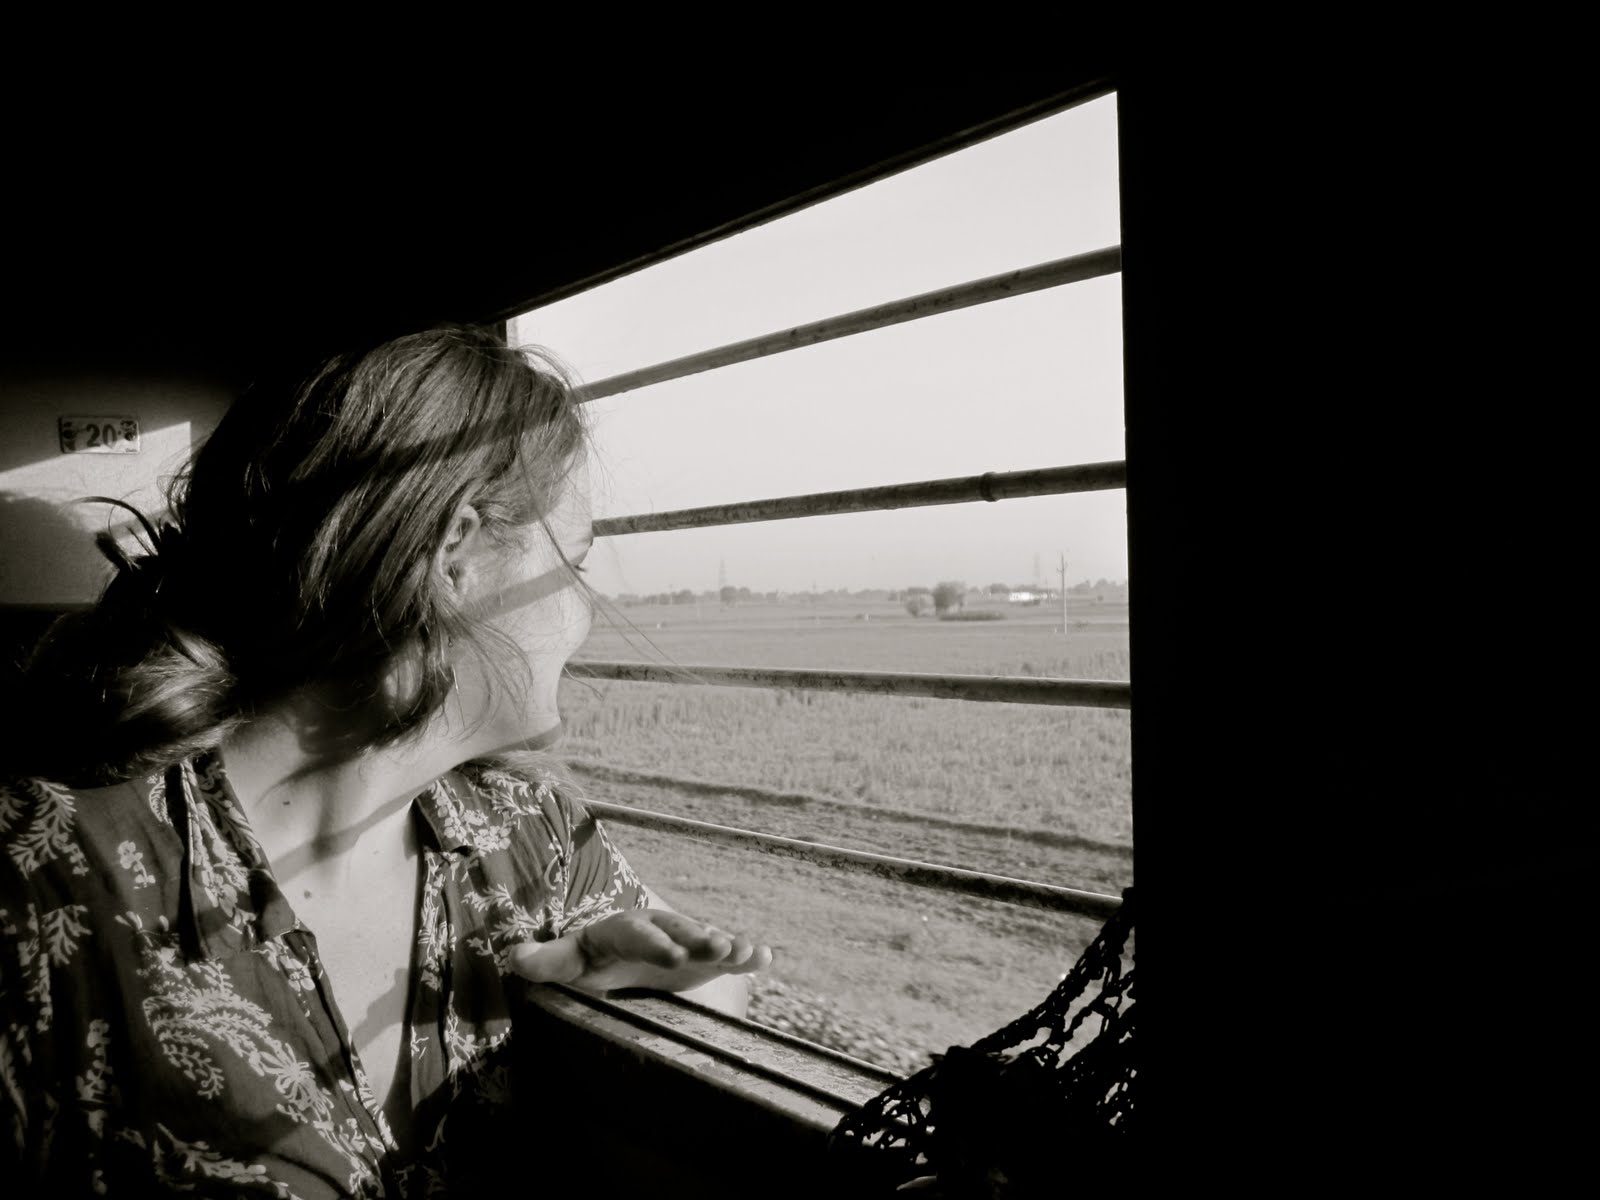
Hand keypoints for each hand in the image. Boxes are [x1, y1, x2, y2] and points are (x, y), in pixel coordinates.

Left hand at [510, 909, 772, 994]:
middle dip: (695, 938)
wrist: (620, 956)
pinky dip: (746, 954)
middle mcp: (656, 930)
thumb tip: (513, 957)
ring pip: (704, 938)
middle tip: (716, 948)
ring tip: (742, 951)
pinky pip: (727, 953)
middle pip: (676, 929)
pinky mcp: (703, 958)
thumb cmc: (590, 961)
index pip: (635, 932)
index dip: (654, 942)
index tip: (674, 956)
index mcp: (621, 930)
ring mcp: (682, 943)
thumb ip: (547, 960)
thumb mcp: (568, 961)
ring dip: (723, 943)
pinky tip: (765, 958)